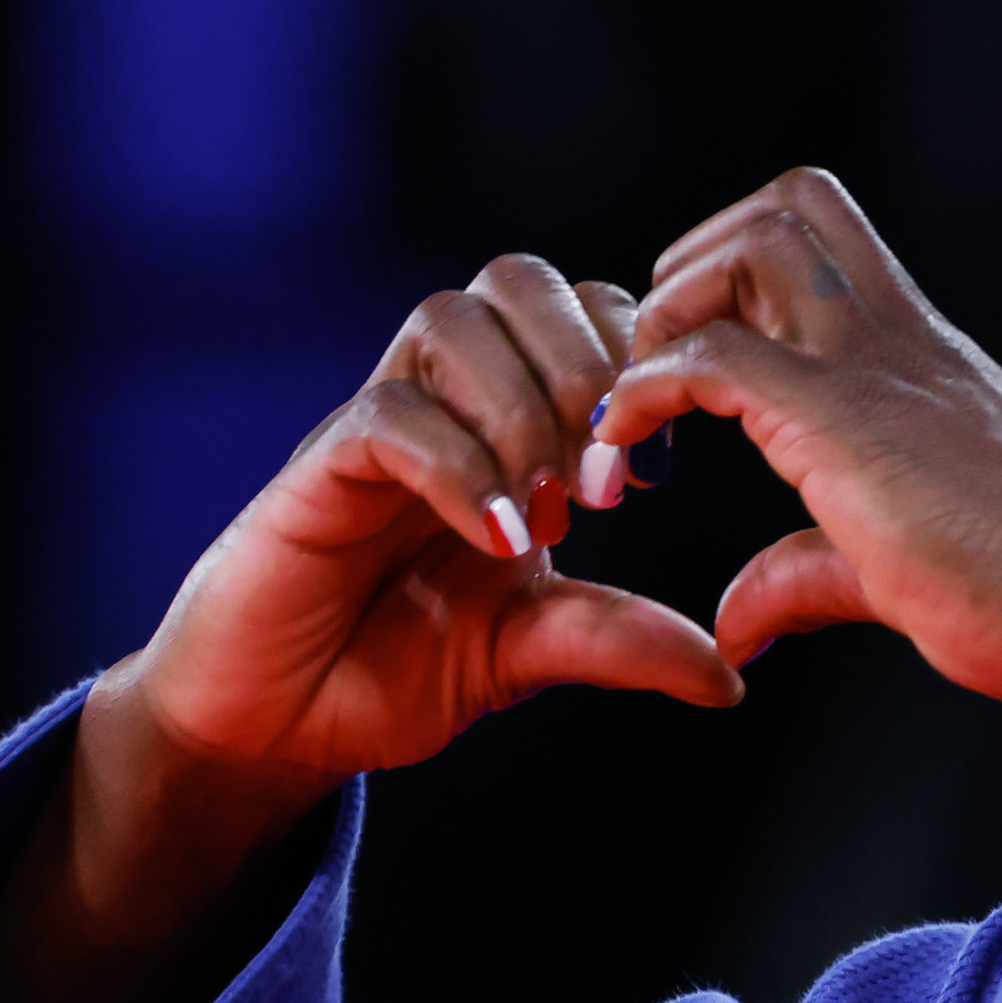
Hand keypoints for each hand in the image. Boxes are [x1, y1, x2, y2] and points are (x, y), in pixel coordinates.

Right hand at [0, 257, 735, 1002]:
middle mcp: (442, 401)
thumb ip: (618, 640)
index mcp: (504, 420)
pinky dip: (457, 467)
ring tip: (543, 510)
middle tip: (603, 484)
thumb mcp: (528, 650)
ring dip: (519, 404)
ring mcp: (377, 424)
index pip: (584, 314)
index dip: (635, 365)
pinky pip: (391, 417)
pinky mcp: (319, 468)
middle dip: (586, 365)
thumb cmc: (391, 666)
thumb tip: (728, 678)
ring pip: (451, 319)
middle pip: (519, 281)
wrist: (273, 721)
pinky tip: (493, 538)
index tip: (652, 474)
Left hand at [590, 170, 1001, 726]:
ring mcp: (874, 368)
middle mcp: (899, 339)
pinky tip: (622, 452)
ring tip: (644, 399)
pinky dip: (644, 390)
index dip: (735, 277)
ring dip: (674, 307)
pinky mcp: (842, 421)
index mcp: (918, 357)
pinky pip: (712, 355)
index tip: (691, 371)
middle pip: (787, 206)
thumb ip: (801, 573)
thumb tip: (736, 623)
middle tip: (662, 363)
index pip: (824, 241)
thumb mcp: (888, 569)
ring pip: (754, 242)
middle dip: (696, 265)